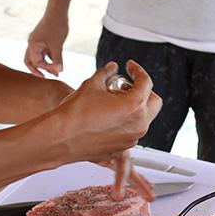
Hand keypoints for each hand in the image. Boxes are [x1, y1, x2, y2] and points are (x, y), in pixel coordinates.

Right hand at [25, 13, 68, 76]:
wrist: (58, 11)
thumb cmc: (56, 26)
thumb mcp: (57, 45)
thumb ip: (57, 59)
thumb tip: (59, 71)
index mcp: (32, 45)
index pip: (36, 62)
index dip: (47, 68)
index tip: (57, 70)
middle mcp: (32, 43)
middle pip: (31, 61)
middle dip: (39, 70)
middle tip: (47, 77)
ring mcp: (37, 41)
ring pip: (38, 57)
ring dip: (46, 64)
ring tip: (57, 71)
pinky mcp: (43, 39)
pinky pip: (44, 52)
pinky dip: (50, 58)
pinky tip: (58, 62)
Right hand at [49, 60, 162, 197]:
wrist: (61, 138)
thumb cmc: (74, 114)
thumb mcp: (92, 85)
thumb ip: (106, 73)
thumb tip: (112, 68)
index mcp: (134, 106)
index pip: (146, 82)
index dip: (137, 70)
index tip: (130, 67)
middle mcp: (138, 124)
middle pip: (154, 102)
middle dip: (143, 91)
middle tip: (126, 86)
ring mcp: (132, 138)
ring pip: (144, 119)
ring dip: (135, 107)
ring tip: (114, 102)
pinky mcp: (123, 147)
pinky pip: (132, 132)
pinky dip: (126, 122)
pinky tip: (109, 117)